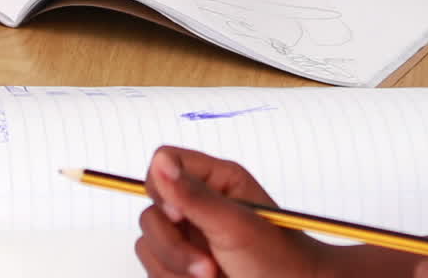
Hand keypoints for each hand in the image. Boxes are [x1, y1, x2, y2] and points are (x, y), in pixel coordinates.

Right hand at [137, 146, 359, 277]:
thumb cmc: (279, 261)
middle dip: (174, 248)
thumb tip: (159, 161)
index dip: (163, 189)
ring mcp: (190, 240)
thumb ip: (194, 196)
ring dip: (175, 272)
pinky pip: (155, 272)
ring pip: (148, 248)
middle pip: (151, 214)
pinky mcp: (183, 269)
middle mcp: (199, 207)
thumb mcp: (235, 226)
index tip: (180, 216)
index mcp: (216, 181)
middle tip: (209, 267)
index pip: (164, 164)